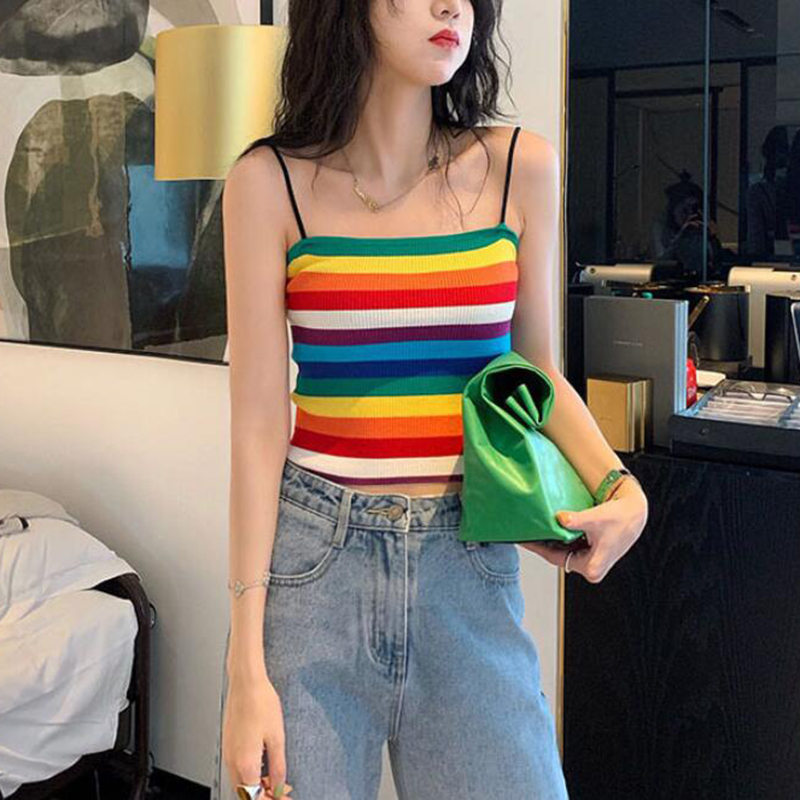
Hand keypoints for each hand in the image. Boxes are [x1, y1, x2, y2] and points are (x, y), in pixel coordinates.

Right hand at [223, 669, 293, 798]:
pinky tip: (262, 768)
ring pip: (239, 783)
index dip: (272, 799)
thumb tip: (279, 785)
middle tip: (281, 792)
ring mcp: (228, 752)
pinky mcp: (228, 743)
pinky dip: (249, 775)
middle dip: (263, 796)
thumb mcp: (277, 737)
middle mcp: (232, 761)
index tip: (285, 796)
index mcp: (245, 763)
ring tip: (274, 781)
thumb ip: (278, 766)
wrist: (246, 682)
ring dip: (255, 787)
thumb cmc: (261, 702)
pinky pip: (236, 769)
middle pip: (244, 794)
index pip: (255, 797)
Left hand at [519, 479, 647, 582]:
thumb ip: (577, 520)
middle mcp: (590, 567)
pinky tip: (548, 526)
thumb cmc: (620, 518)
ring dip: (549, 539)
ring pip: (562, 549)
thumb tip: (560, 518)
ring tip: (531, 528)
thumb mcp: (596, 519)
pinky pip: (568, 544)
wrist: (635, 512)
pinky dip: (558, 536)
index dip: (537, 547)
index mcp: (591, 567)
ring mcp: (589, 559)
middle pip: (557, 555)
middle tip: (522, 530)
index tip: (522, 538)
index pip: (555, 558)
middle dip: (540, 543)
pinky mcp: (590, 550)